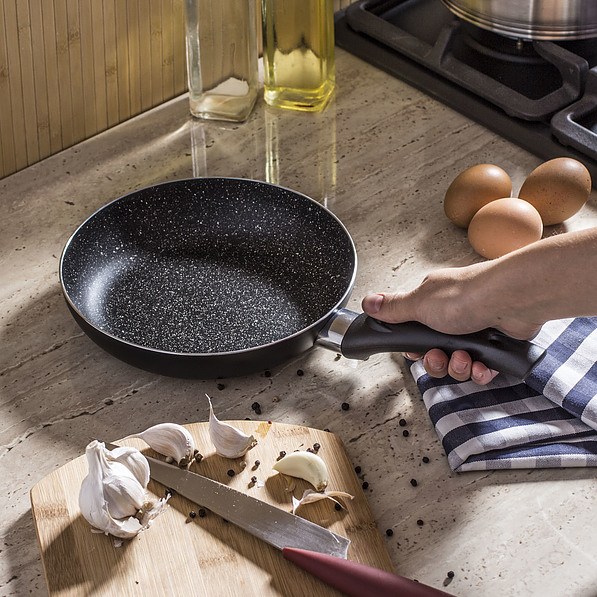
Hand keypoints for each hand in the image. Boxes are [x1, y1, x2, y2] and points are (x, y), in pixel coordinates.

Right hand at [361, 264, 535, 384]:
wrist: (512, 300)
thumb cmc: (467, 295)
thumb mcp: (419, 303)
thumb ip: (393, 308)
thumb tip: (369, 302)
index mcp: (432, 303)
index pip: (415, 332)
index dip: (415, 348)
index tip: (416, 352)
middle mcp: (454, 315)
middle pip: (435, 352)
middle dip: (436, 361)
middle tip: (440, 355)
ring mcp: (476, 329)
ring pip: (458, 363)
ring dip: (459, 367)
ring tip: (465, 358)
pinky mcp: (496, 344)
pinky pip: (482, 368)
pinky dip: (480, 371)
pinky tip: (482, 366)